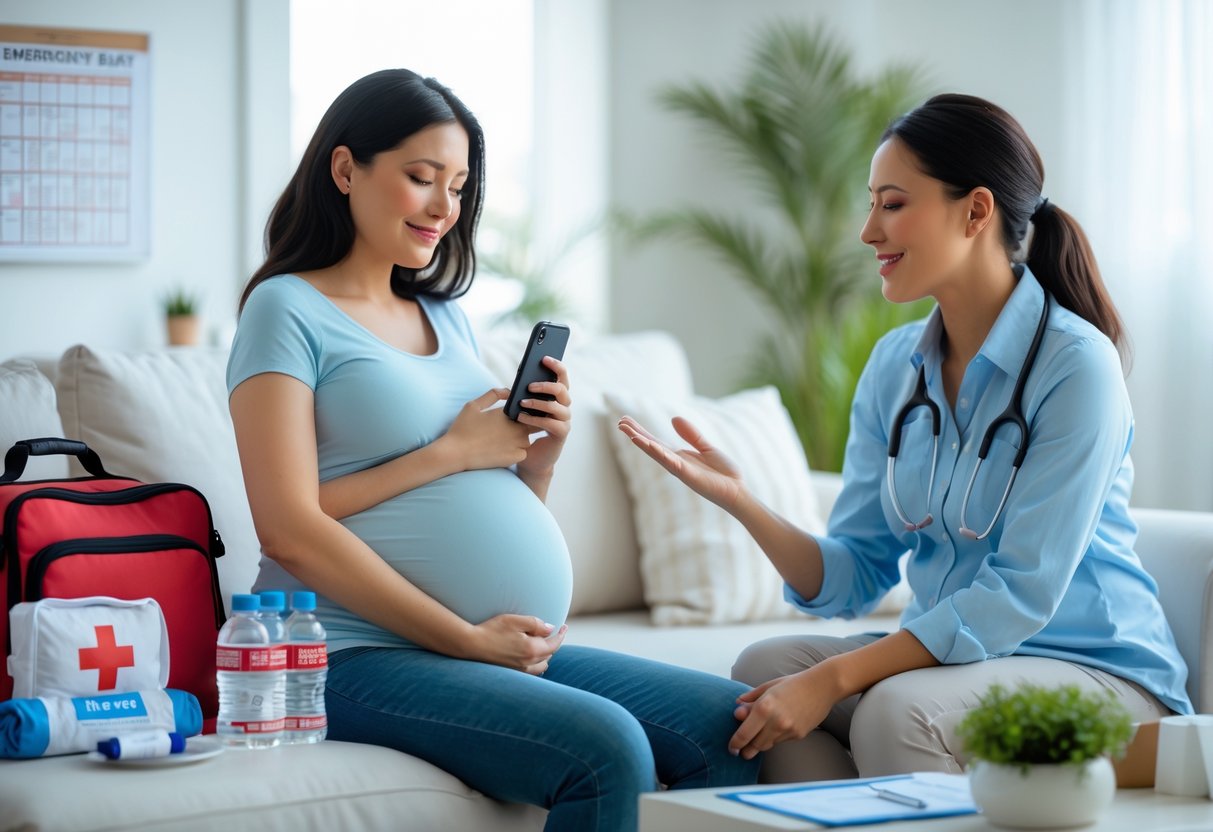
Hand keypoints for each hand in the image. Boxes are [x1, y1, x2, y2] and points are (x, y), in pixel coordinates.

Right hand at [441, 388, 532, 470]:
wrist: (456, 453)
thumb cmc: (462, 428)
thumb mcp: (474, 405)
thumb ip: (493, 394)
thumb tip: (509, 391)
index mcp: (508, 413)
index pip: (526, 409)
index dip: (520, 412)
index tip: (511, 416)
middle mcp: (516, 427)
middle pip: (530, 424)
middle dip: (522, 425)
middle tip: (504, 431)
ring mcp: (518, 443)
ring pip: (527, 439)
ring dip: (520, 440)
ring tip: (501, 442)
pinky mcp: (516, 457)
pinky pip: (524, 453)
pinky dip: (516, 452)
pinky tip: (502, 451)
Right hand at [467, 614, 567, 674]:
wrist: (471, 645)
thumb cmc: (492, 629)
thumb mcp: (514, 620)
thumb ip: (535, 624)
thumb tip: (551, 629)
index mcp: (532, 650)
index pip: (554, 644)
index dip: (561, 634)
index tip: (564, 626)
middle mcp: (528, 663)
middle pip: (549, 655)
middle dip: (553, 644)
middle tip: (553, 633)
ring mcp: (519, 671)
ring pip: (541, 667)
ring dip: (545, 656)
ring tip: (543, 646)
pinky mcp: (511, 673)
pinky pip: (531, 672)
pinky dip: (536, 665)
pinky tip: (531, 658)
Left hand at [515, 356, 571, 478]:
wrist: (529, 459)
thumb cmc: (525, 432)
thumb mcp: (524, 410)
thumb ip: (523, 397)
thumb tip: (513, 385)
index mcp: (557, 399)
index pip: (562, 378)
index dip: (557, 367)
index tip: (544, 358)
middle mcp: (564, 408)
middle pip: (563, 390)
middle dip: (547, 385)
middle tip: (529, 385)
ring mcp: (564, 421)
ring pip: (557, 406)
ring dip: (538, 403)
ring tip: (522, 403)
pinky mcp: (561, 435)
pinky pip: (551, 423)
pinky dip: (535, 419)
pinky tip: (522, 418)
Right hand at [617, 415, 744, 510]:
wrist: (738, 492)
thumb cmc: (724, 474)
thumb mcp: (706, 448)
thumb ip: (691, 435)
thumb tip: (673, 418)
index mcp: (679, 457)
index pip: (654, 442)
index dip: (640, 431)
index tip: (625, 421)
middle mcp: (676, 464)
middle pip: (651, 447)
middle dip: (635, 435)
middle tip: (619, 423)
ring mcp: (681, 470)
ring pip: (658, 454)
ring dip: (643, 444)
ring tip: (628, 432)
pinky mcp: (690, 476)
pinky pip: (673, 463)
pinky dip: (661, 454)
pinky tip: (650, 445)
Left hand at [729, 668, 834, 759]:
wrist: (822, 687)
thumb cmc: (793, 683)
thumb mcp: (769, 686)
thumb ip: (751, 698)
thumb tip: (737, 706)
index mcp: (764, 706)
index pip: (743, 733)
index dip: (735, 744)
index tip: (731, 748)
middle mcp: (775, 721)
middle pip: (754, 745)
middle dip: (745, 750)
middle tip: (739, 751)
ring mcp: (788, 730)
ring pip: (767, 745)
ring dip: (758, 745)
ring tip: (752, 745)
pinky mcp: (798, 735)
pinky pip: (780, 741)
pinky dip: (774, 738)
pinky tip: (774, 731)